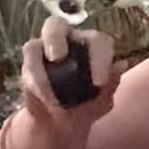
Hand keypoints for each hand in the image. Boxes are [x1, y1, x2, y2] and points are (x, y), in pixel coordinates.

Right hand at [14, 16, 116, 148]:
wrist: (63, 123)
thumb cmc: (87, 106)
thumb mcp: (102, 101)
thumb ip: (111, 84)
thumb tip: (121, 64)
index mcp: (91, 46)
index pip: (97, 41)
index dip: (100, 57)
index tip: (99, 83)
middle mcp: (66, 41)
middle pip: (56, 25)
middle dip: (55, 38)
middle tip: (57, 57)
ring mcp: (44, 50)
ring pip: (35, 43)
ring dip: (38, 64)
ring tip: (47, 85)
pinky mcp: (29, 63)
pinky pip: (28, 64)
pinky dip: (36, 81)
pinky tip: (45, 98)